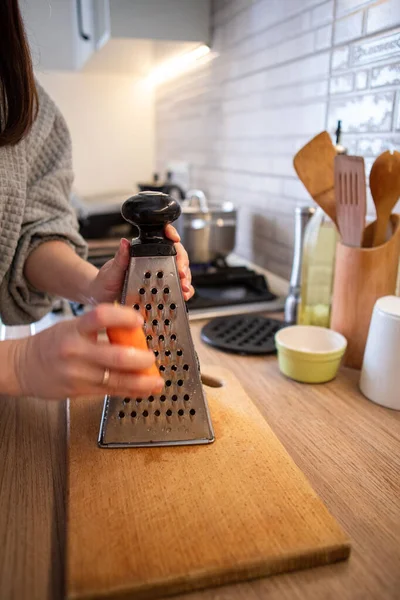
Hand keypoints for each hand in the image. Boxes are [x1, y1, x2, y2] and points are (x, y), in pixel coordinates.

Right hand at [15, 304, 163, 399]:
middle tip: (152, 356)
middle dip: (141, 359)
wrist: (23, 367)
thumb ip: (100, 329)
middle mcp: (76, 351)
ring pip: (117, 379)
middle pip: (117, 356)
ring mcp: (77, 374)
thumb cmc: (52, 344)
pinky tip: (143, 390)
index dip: (124, 318)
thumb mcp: (72, 327)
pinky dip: (130, 391)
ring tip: (156, 381)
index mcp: (75, 329)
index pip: (101, 317)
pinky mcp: (79, 391)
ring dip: (142, 381)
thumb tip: (133, 329)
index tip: (139, 320)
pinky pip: (110, 392)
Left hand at [88, 227, 193, 303]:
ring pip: (179, 271)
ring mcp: (158, 276)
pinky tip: (184, 295)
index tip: (175, 238)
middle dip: (182, 263)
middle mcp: (153, 262)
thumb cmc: (105, 282)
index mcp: (142, 253)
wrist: (102, 298)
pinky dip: (184, 292)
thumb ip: (120, 258)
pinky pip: (176, 289)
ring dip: (186, 278)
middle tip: (181, 272)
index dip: (171, 234)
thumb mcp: (111, 271)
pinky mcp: (161, 290)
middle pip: (176, 255)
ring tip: (184, 286)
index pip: (161, 238)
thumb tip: (124, 243)